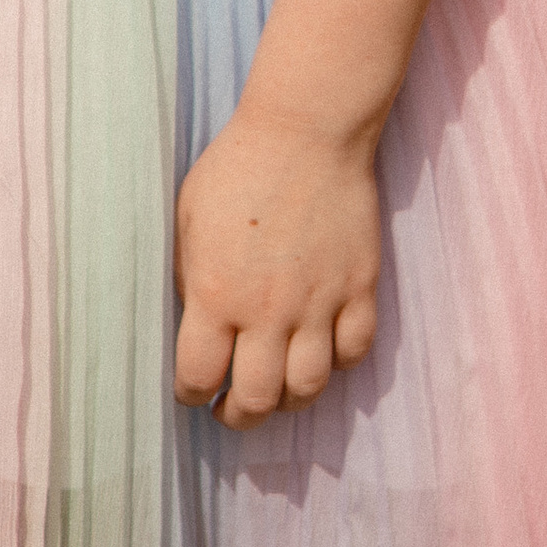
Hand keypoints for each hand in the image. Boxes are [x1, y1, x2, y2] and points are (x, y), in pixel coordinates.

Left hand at [172, 105, 380, 430]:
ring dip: (287, 401)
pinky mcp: (359, 287)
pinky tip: (319, 354)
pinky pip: (354, 352)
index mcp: (215, 294)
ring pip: (308, 388)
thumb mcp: (187, 220)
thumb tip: (193, 325)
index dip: (190, 394)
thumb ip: (187, 279)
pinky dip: (337, 364)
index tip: (192, 391)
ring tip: (275, 392)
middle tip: (230, 409)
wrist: (306, 130)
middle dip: (237, 416)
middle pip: (255, 399)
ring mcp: (319, 302)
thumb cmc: (237, 167)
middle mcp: (267, 310)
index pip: (198, 377)